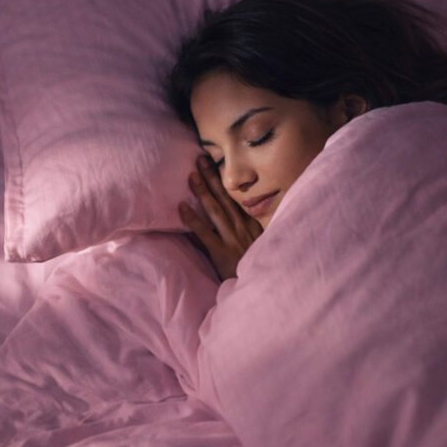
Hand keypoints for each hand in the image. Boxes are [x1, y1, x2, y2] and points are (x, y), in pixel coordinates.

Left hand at [178, 155, 262, 280]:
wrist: (264, 287)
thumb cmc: (260, 265)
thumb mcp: (263, 243)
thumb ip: (253, 228)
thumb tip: (244, 212)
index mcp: (254, 223)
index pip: (238, 197)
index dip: (227, 180)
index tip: (218, 163)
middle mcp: (243, 227)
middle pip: (225, 197)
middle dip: (212, 177)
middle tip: (200, 159)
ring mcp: (232, 239)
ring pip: (215, 210)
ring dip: (202, 191)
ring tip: (191, 176)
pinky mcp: (222, 252)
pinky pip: (205, 233)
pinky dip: (192, 219)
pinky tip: (182, 207)